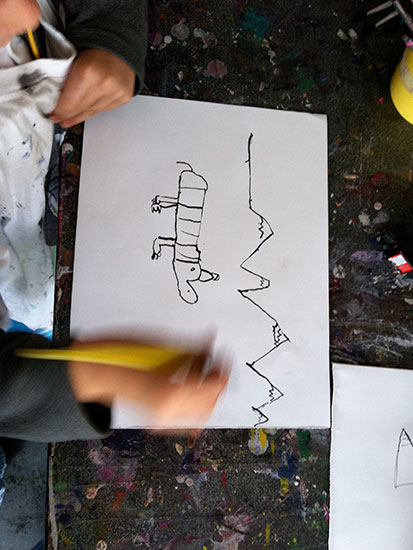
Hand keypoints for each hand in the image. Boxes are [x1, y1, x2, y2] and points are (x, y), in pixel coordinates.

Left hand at [50, 48, 134, 127]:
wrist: (120, 46)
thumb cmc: (96, 49)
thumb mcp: (74, 58)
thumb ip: (65, 80)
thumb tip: (54, 99)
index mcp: (87, 71)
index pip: (68, 103)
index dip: (58, 111)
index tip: (52, 114)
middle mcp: (103, 84)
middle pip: (79, 110)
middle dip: (66, 115)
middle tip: (58, 118)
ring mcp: (115, 93)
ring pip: (91, 112)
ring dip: (78, 116)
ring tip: (69, 119)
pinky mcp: (122, 98)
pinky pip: (102, 110)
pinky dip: (92, 111)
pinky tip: (84, 113)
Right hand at [67, 341, 229, 427]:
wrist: (93, 372)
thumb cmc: (118, 353)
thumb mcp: (158, 343)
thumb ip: (188, 348)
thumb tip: (209, 344)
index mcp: (169, 389)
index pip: (213, 384)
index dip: (221, 367)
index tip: (220, 353)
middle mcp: (168, 410)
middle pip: (212, 400)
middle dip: (219, 379)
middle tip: (216, 360)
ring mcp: (162, 419)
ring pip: (203, 412)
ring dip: (210, 392)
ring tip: (206, 372)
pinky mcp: (158, 421)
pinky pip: (188, 419)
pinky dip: (197, 404)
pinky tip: (193, 387)